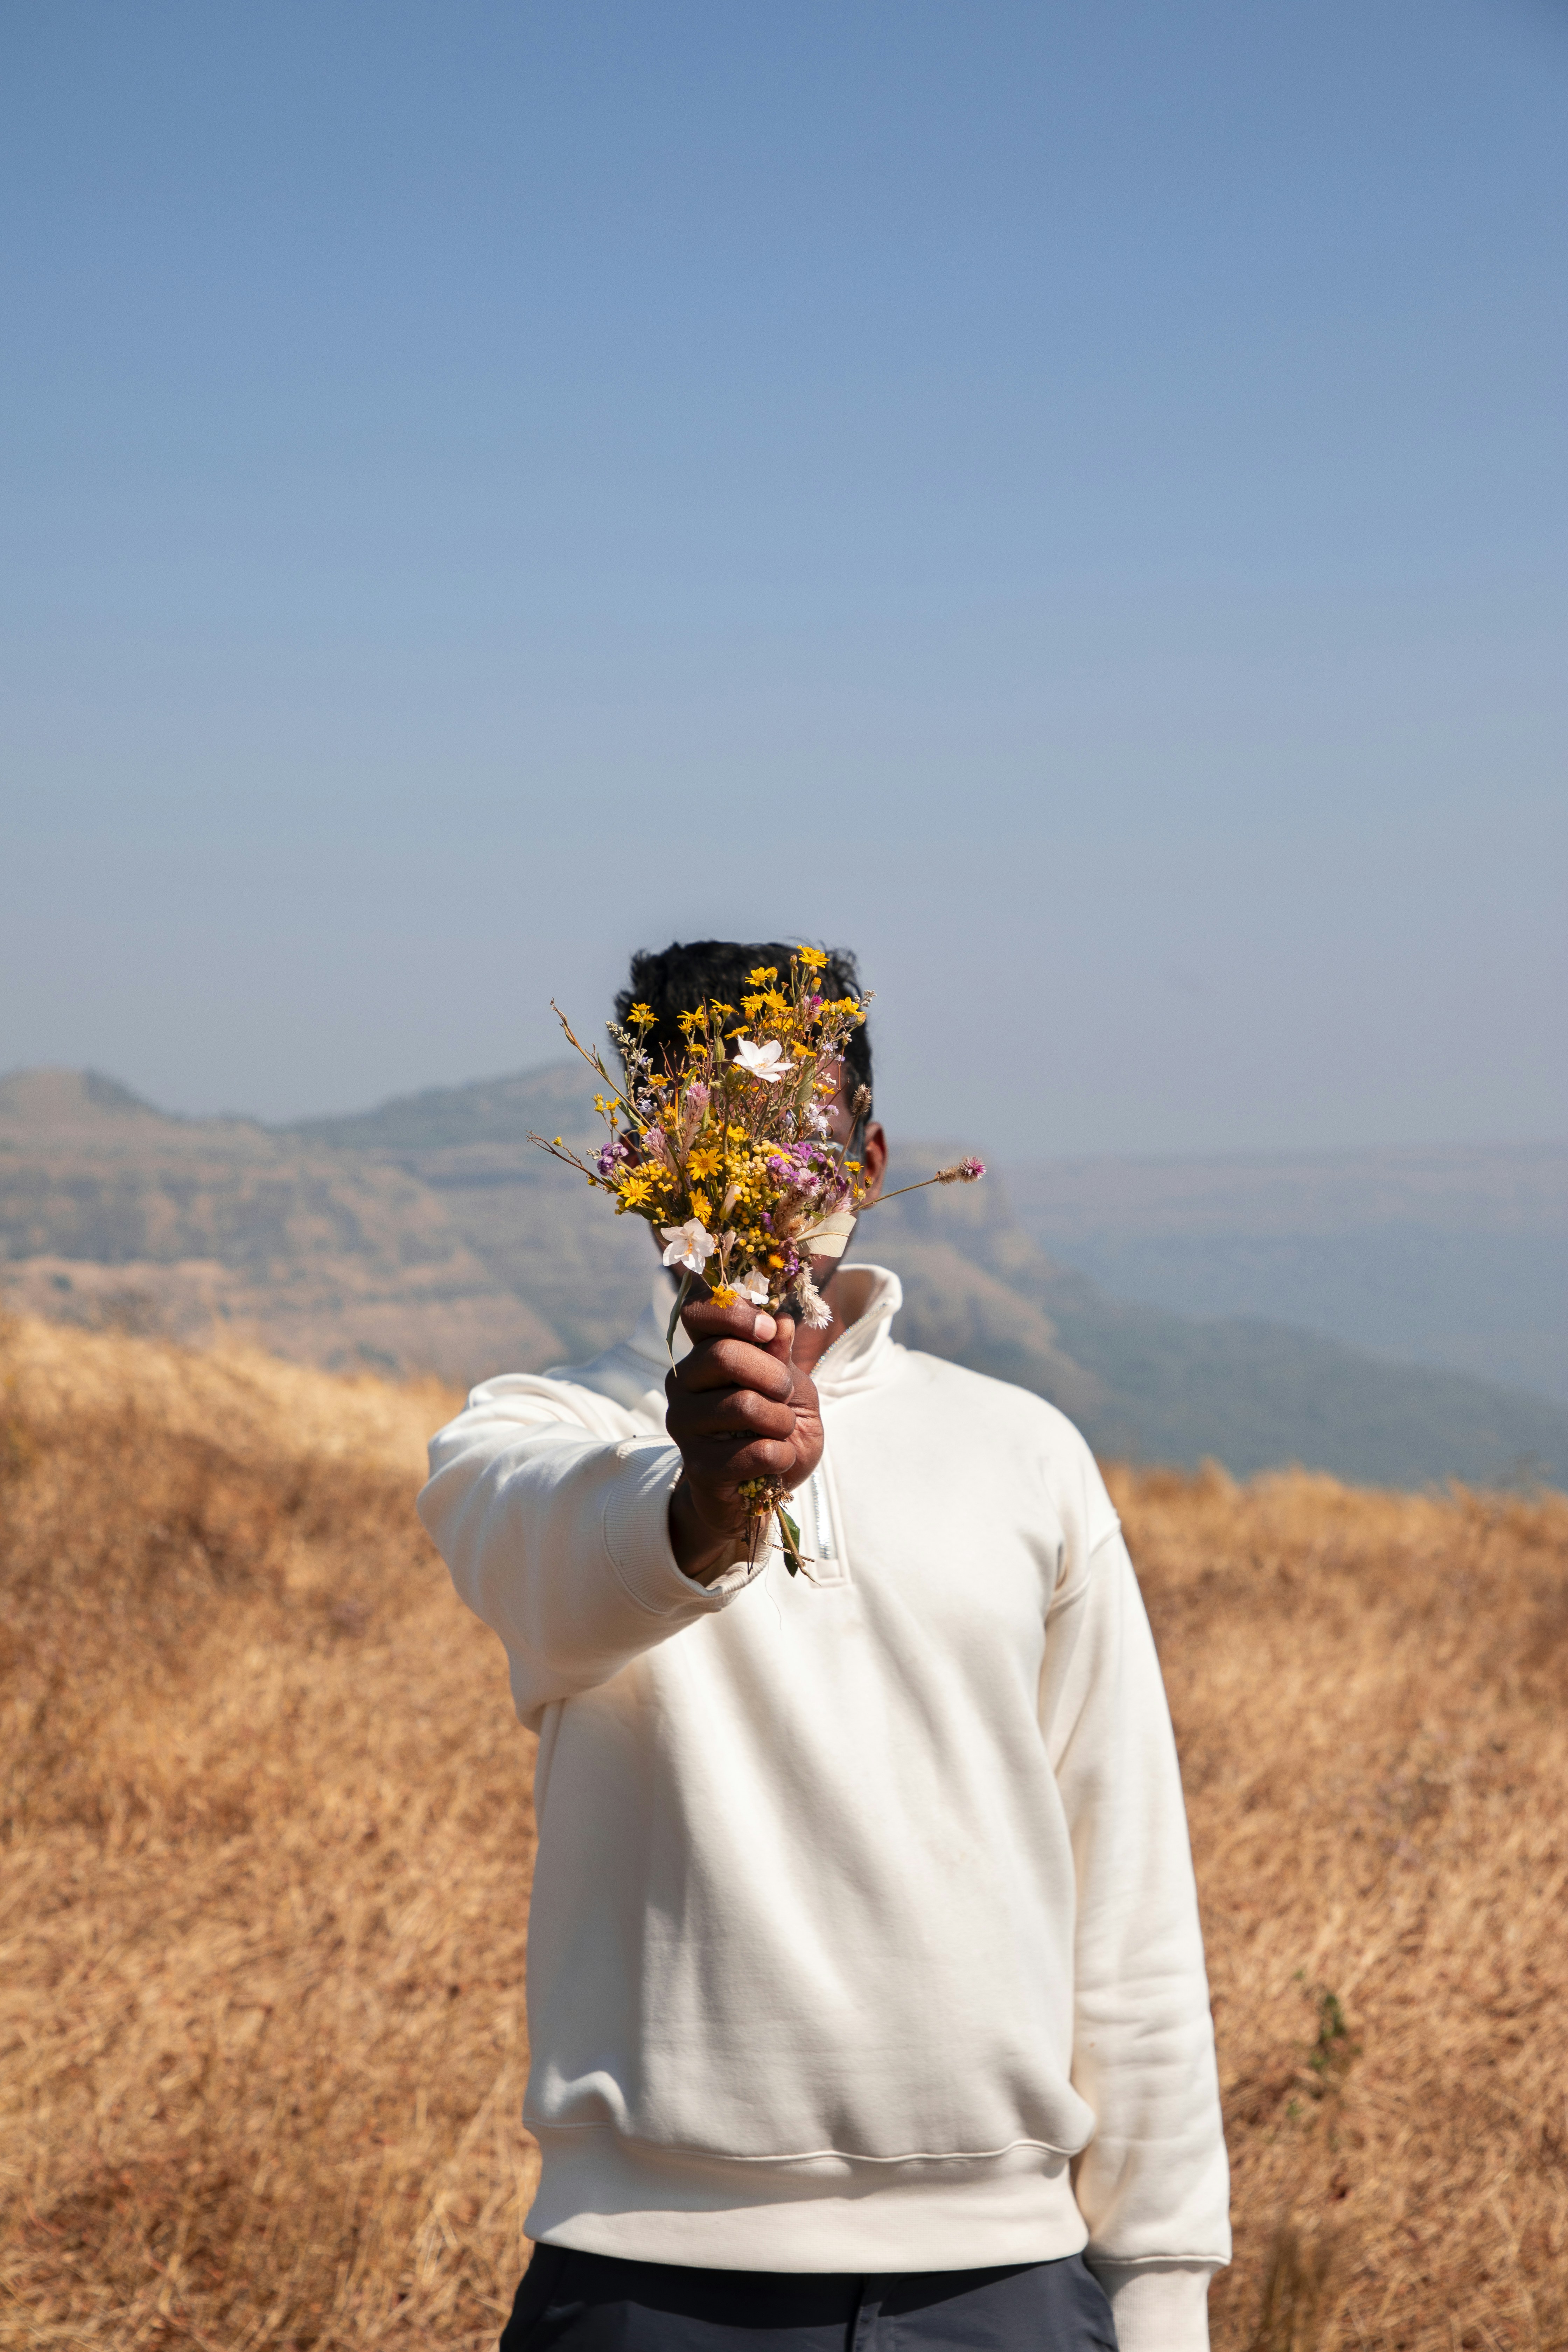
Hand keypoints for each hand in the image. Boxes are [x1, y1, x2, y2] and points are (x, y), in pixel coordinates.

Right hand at [664, 1296, 824, 1585]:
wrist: (766, 1490)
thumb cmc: (776, 1428)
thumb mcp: (790, 1388)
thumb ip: (782, 1357)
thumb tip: (781, 1322)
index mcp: (704, 1355)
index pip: (696, 1312)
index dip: (732, 1312)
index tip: (767, 1329)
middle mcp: (683, 1385)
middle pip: (722, 1355)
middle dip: (772, 1375)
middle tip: (784, 1394)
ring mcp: (685, 1426)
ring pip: (742, 1405)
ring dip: (781, 1420)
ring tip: (782, 1432)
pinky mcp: (697, 1467)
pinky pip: (755, 1452)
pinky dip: (782, 1456)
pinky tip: (776, 1462)